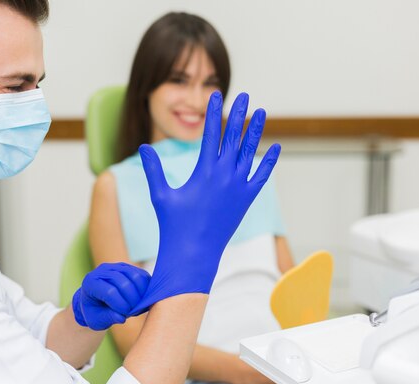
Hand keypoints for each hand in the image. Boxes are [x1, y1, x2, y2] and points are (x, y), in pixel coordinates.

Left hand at [72, 262, 149, 330]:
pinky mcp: (128, 267)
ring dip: (141, 294)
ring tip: (137, 306)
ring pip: (135, 276)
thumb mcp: (96, 319)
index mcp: (91, 283)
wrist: (96, 301)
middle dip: (132, 301)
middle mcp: (102, 270)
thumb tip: (121, 317)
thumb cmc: (95, 312)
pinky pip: (142, 275)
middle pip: (124, 283)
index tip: (124, 315)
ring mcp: (116, 266)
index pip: (110, 292)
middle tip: (133, 312)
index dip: (121, 305)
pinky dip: (146, 288)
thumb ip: (108, 317)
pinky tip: (142, 299)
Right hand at [131, 92, 280, 313]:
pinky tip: (275, 148)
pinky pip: (260, 177)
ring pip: (249, 153)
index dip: (213, 113)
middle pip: (233, 138)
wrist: (194, 252)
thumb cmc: (173, 224)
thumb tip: (144, 147)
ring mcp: (238, 188)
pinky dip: (268, 162)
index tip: (216, 95)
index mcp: (203, 172)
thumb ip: (153, 169)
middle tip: (245, 96)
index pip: (210, 134)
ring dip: (255, 131)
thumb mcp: (160, 195)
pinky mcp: (246, 200)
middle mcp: (224, 176)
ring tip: (261, 112)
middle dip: (239, 115)